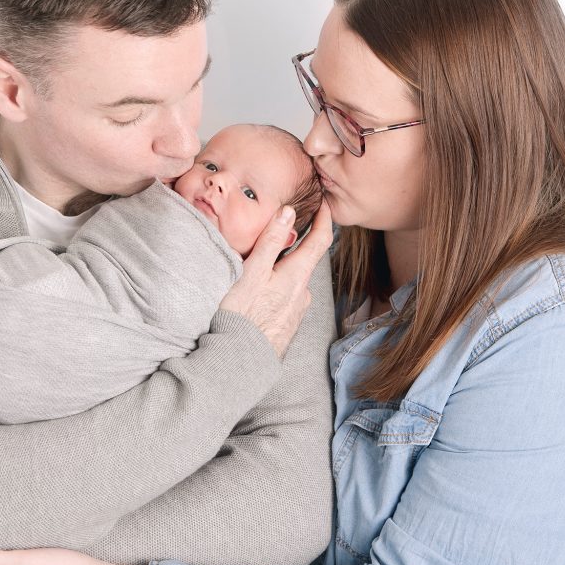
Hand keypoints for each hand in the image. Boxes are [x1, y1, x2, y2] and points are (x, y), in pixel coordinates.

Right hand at [220, 199, 331, 356]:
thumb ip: (271, 241)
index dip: (324, 219)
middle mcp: (302, 293)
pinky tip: (259, 293)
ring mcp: (296, 311)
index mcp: (297, 276)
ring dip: (282, 270)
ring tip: (261, 265)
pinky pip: (285, 298)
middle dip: (296, 245)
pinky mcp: (286, 325)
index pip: (320, 241)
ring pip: (292, 280)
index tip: (323, 203)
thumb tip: (288, 212)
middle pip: (304, 260)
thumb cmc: (242, 316)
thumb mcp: (252, 272)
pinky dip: (276, 288)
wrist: (240, 361)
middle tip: (281, 230)